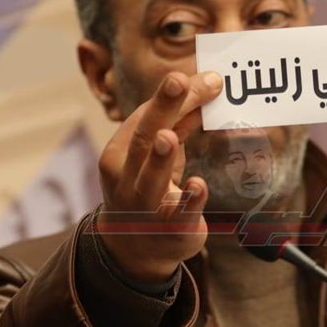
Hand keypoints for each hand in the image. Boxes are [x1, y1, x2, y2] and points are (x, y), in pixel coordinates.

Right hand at [96, 71, 222, 281]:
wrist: (135, 249)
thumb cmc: (149, 188)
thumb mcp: (159, 155)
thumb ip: (180, 124)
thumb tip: (207, 86)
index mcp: (118, 154)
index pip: (144, 118)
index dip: (170, 96)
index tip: (203, 77)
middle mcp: (126, 178)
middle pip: (143, 139)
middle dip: (161, 109)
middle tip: (178, 80)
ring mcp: (146, 206)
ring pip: (150, 179)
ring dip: (160, 157)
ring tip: (169, 136)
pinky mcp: (172, 229)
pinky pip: (180, 213)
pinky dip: (189, 199)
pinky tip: (199, 186)